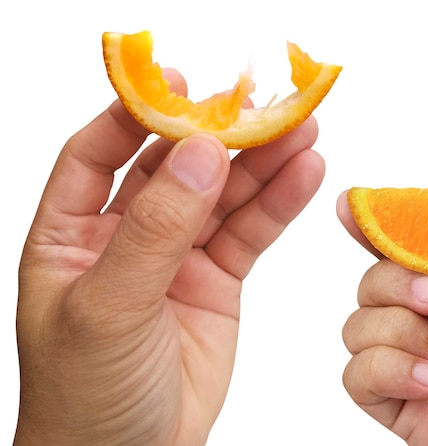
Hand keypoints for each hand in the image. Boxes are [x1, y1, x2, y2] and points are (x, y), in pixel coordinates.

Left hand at [15, 69, 324, 444]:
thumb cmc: (87, 395)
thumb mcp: (110, 306)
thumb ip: (156, 227)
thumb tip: (200, 153)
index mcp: (71, 233)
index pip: (98, 153)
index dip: (136, 114)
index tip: (179, 83)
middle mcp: (126, 236)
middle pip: (176, 168)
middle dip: (220, 135)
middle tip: (263, 104)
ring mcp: (177, 256)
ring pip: (224, 197)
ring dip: (262, 163)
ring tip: (302, 130)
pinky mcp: (219, 280)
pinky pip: (251, 233)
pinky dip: (279, 204)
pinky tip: (305, 175)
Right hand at [337, 174, 427, 444]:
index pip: (411, 247)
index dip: (378, 224)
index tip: (351, 204)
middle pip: (374, 280)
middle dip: (396, 281)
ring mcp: (408, 360)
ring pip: (358, 324)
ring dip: (398, 332)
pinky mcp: (397, 402)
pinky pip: (357, 376)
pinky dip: (387, 370)